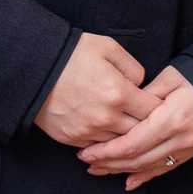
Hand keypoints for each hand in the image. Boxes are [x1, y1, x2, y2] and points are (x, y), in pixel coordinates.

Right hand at [33, 33, 152, 147]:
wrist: (33, 68)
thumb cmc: (72, 54)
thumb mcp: (108, 47)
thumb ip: (133, 67)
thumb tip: (141, 85)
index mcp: (118, 93)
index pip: (153, 111)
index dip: (159, 107)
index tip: (158, 104)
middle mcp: (106, 117)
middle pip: (139, 131)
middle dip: (146, 125)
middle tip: (147, 117)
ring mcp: (88, 131)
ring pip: (119, 142)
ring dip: (125, 135)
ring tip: (126, 123)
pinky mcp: (73, 139)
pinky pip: (98, 146)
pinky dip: (104, 140)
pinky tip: (105, 128)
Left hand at [78, 67, 192, 188]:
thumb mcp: (171, 77)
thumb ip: (146, 96)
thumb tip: (124, 109)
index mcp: (172, 118)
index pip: (132, 143)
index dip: (107, 151)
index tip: (87, 151)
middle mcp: (181, 139)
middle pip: (138, 159)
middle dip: (109, 163)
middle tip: (86, 162)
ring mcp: (190, 148)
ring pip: (150, 167)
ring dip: (122, 171)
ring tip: (99, 170)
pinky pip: (166, 169)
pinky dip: (145, 176)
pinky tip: (128, 181)